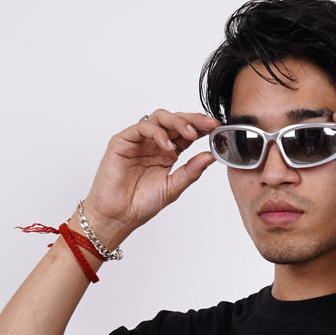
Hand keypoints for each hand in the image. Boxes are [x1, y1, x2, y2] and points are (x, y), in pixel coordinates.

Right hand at [81, 109, 220, 247]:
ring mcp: (139, 141)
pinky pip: (142, 128)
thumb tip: (211, 155)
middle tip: (209, 125)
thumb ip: (191, 171)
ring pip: (159, 118)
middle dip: (194, 120)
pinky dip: (157, 133)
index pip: (186, 133)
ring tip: (190, 135)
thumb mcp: (173, 187)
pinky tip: (168, 146)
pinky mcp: (123, 141)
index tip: (217, 128)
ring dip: (177, 122)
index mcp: (168, 153)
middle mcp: (154, 144)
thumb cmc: (141, 204)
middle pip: (175, 121)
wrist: (118, 216)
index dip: (201, 128)